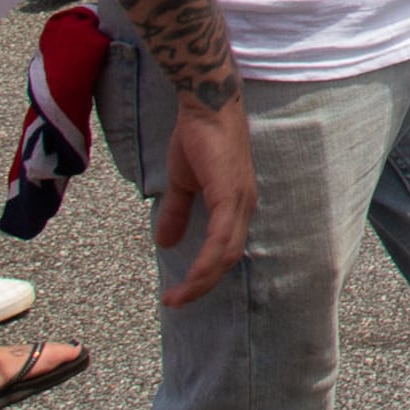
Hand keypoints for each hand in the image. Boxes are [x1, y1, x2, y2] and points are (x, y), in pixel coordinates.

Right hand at [155, 95, 258, 304]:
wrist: (204, 106)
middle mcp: (244, 206)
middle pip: (229, 259)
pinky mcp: (230, 194)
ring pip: (227, 254)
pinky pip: (222, 237)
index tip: (180, 293)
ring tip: (177, 298)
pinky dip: (207, 262)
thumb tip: (166, 242)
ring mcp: (240, 200)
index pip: (226, 250)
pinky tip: (192, 277)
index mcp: (235, 205)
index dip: (205, 274)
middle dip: (203, 285)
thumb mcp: (182, 183)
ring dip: (202, 280)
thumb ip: (178, 212)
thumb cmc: (198, 138)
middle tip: (176, 302)